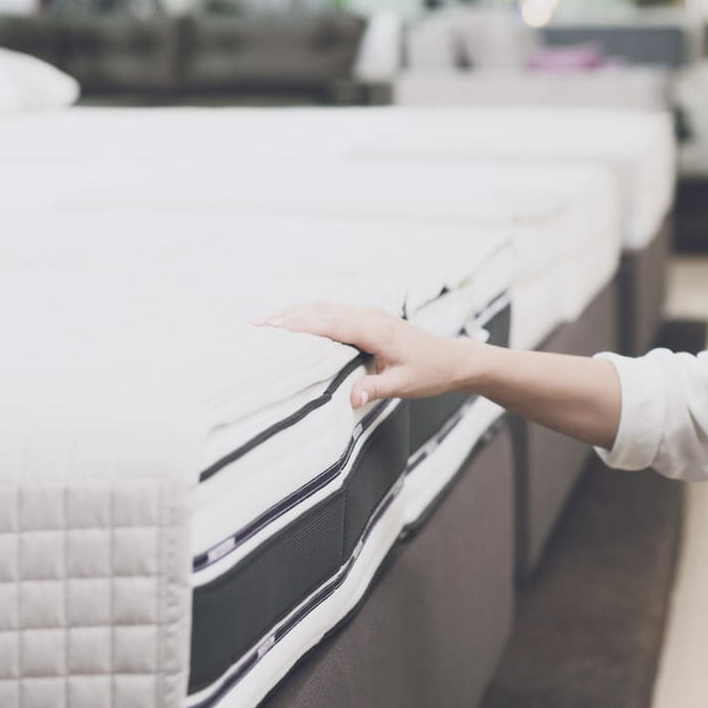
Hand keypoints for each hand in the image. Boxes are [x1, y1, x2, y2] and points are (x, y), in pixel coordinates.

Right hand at [256, 302, 475, 406]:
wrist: (452, 359)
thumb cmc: (430, 372)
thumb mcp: (405, 385)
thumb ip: (376, 389)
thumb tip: (351, 399)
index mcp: (376, 330)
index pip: (331, 324)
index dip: (300, 324)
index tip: (272, 326)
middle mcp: (370, 317)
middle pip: (322, 311)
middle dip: (288, 315)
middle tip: (255, 323)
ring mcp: (369, 315)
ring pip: (326, 308)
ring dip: (296, 312)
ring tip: (266, 320)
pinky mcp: (368, 320)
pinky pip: (334, 312)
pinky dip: (311, 314)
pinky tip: (295, 321)